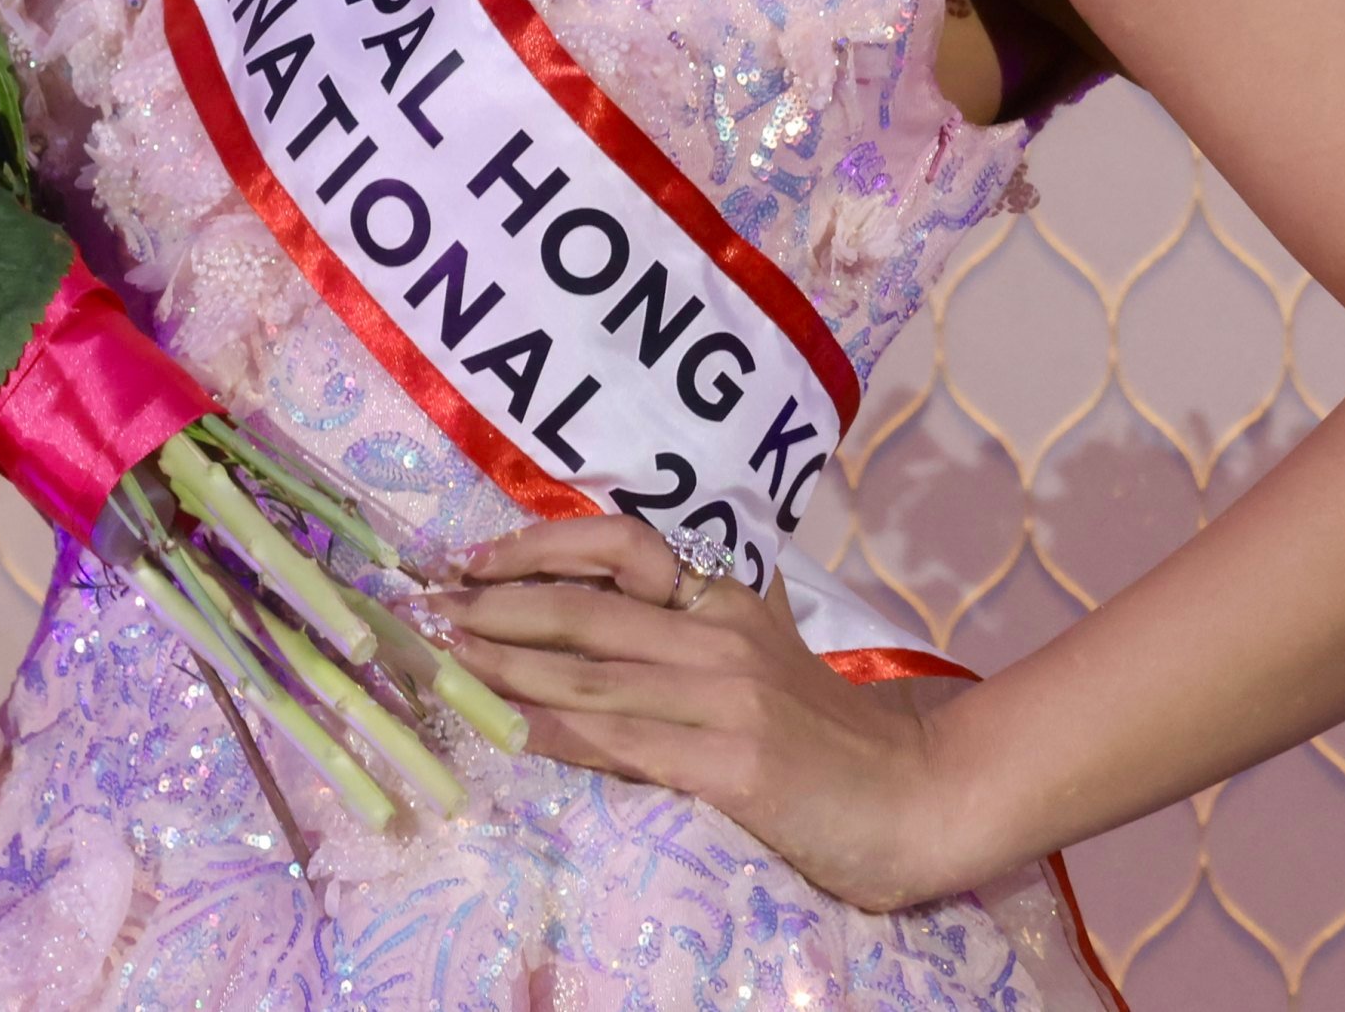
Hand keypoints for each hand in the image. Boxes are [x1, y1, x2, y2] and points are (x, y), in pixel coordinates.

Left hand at [433, 517, 963, 910]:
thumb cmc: (831, 741)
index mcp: (727, 601)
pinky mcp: (732, 762)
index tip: (471, 559)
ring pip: (587, 671)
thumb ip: (691, 637)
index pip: (618, 545)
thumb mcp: (761, 664)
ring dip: (502, 667)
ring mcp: (727, 697)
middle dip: (491, 606)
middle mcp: (721, 634)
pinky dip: (552, 733)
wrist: (919, 799)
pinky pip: (621, 741)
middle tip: (424, 608)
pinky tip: (506, 730)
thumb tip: (595, 624)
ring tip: (443, 661)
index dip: (534, 546)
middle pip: (583, 607)